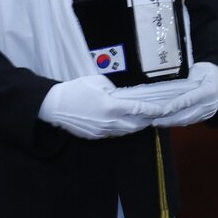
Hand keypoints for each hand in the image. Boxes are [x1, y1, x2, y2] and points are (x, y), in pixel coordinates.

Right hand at [38, 75, 165, 138]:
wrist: (54, 106)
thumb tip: (120, 96)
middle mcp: (110, 122)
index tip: (163, 109)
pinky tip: (125, 123)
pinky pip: (114, 134)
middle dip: (147, 120)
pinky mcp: (95, 136)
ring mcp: (103, 131)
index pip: (138, 109)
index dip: (152, 110)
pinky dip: (123, 129)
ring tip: (143, 119)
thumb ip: (113, 89)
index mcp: (111, 106)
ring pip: (126, 132)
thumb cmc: (76, 90)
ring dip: (136, 126)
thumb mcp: (97, 81)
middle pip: (136, 125)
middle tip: (155, 115)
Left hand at [149, 62, 217, 126]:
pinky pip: (191, 121)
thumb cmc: (211, 71)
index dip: (175, 106)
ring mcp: (209, 112)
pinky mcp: (206, 116)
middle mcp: (210, 104)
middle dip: (169, 119)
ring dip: (172, 123)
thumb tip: (174, 90)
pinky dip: (178, 122)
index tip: (163, 110)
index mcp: (209, 90)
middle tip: (154, 120)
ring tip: (157, 122)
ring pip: (188, 120)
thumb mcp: (200, 69)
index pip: (189, 100)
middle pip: (187, 114)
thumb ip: (188, 80)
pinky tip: (168, 122)